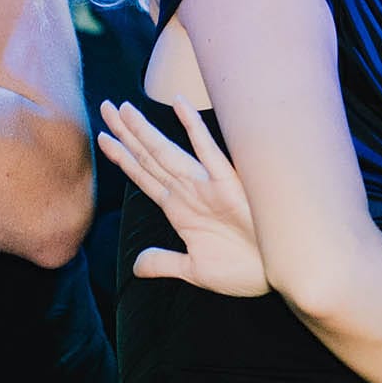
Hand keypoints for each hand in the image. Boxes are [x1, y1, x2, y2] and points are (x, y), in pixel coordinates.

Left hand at [96, 96, 267, 295]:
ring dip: (143, 131)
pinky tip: (179, 106)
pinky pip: (208, 153)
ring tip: (123, 109)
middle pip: (149, 157)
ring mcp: (208, 187)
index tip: (102, 136)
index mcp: (179, 209)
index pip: (143, 176)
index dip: (121, 157)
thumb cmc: (243, 269)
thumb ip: (165, 263)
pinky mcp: (230, 186)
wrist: (279, 276)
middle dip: (125, 133)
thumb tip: (136, 267)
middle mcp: (189, 192)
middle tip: (105, 107)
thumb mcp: (194, 270)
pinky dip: (194, 129)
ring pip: (167, 153)